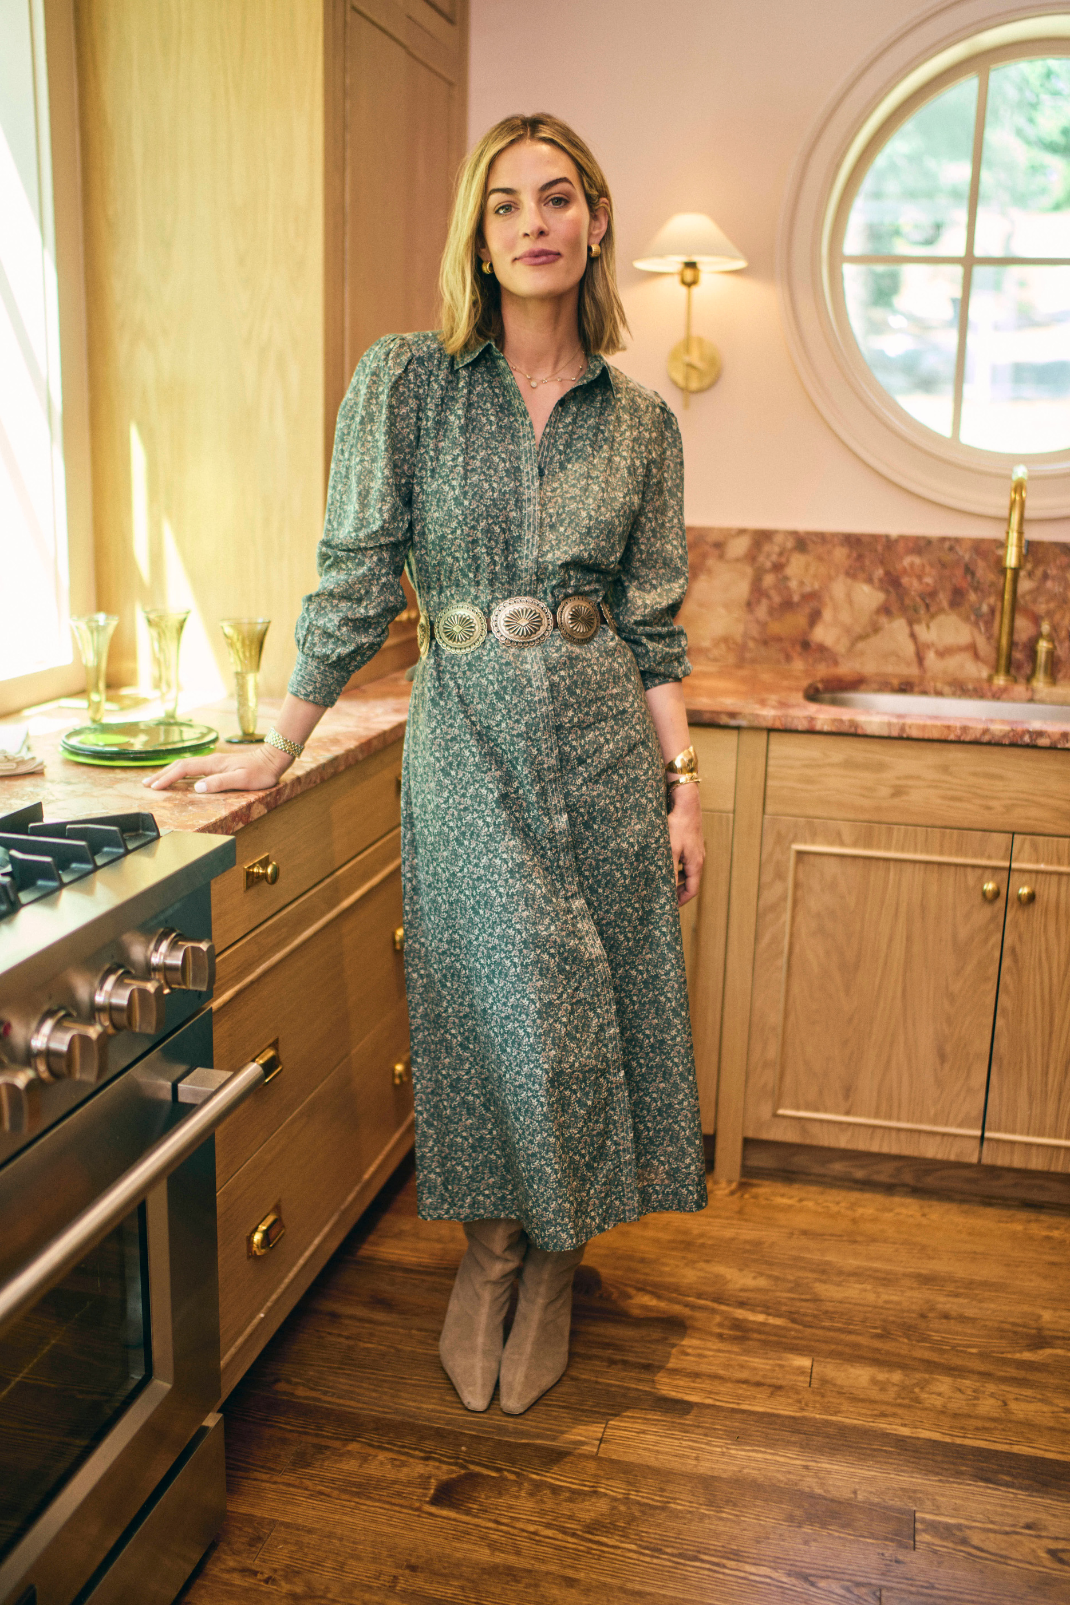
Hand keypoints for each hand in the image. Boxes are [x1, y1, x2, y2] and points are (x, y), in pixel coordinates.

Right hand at [144, 743, 291, 793]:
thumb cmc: (261, 772)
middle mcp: (211, 761)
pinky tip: (178, 778)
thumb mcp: (242, 780)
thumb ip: (220, 783)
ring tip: (155, 781)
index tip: (154, 788)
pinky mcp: (218, 765)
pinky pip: (193, 768)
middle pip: (179, 766)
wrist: (273, 759)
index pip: (183, 769)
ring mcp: (213, 763)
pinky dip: (180, 773)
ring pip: (185, 766)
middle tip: (146, 784)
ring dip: (168, 773)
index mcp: (213, 764)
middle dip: (162, 775)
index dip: (167, 778)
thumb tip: (197, 788)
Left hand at [667, 782, 703, 905]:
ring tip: (662, 881)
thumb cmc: (678, 826)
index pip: (692, 890)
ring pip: (687, 870)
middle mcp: (699, 858)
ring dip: (677, 878)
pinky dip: (676, 866)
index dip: (681, 901)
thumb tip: (666, 890)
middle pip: (691, 881)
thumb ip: (669, 872)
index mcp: (696, 864)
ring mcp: (696, 849)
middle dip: (678, 891)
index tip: (670, 906)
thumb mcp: (670, 851)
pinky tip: (664, 862)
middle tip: (664, 896)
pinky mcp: (691, 841)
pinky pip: (685, 860)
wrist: (686, 802)